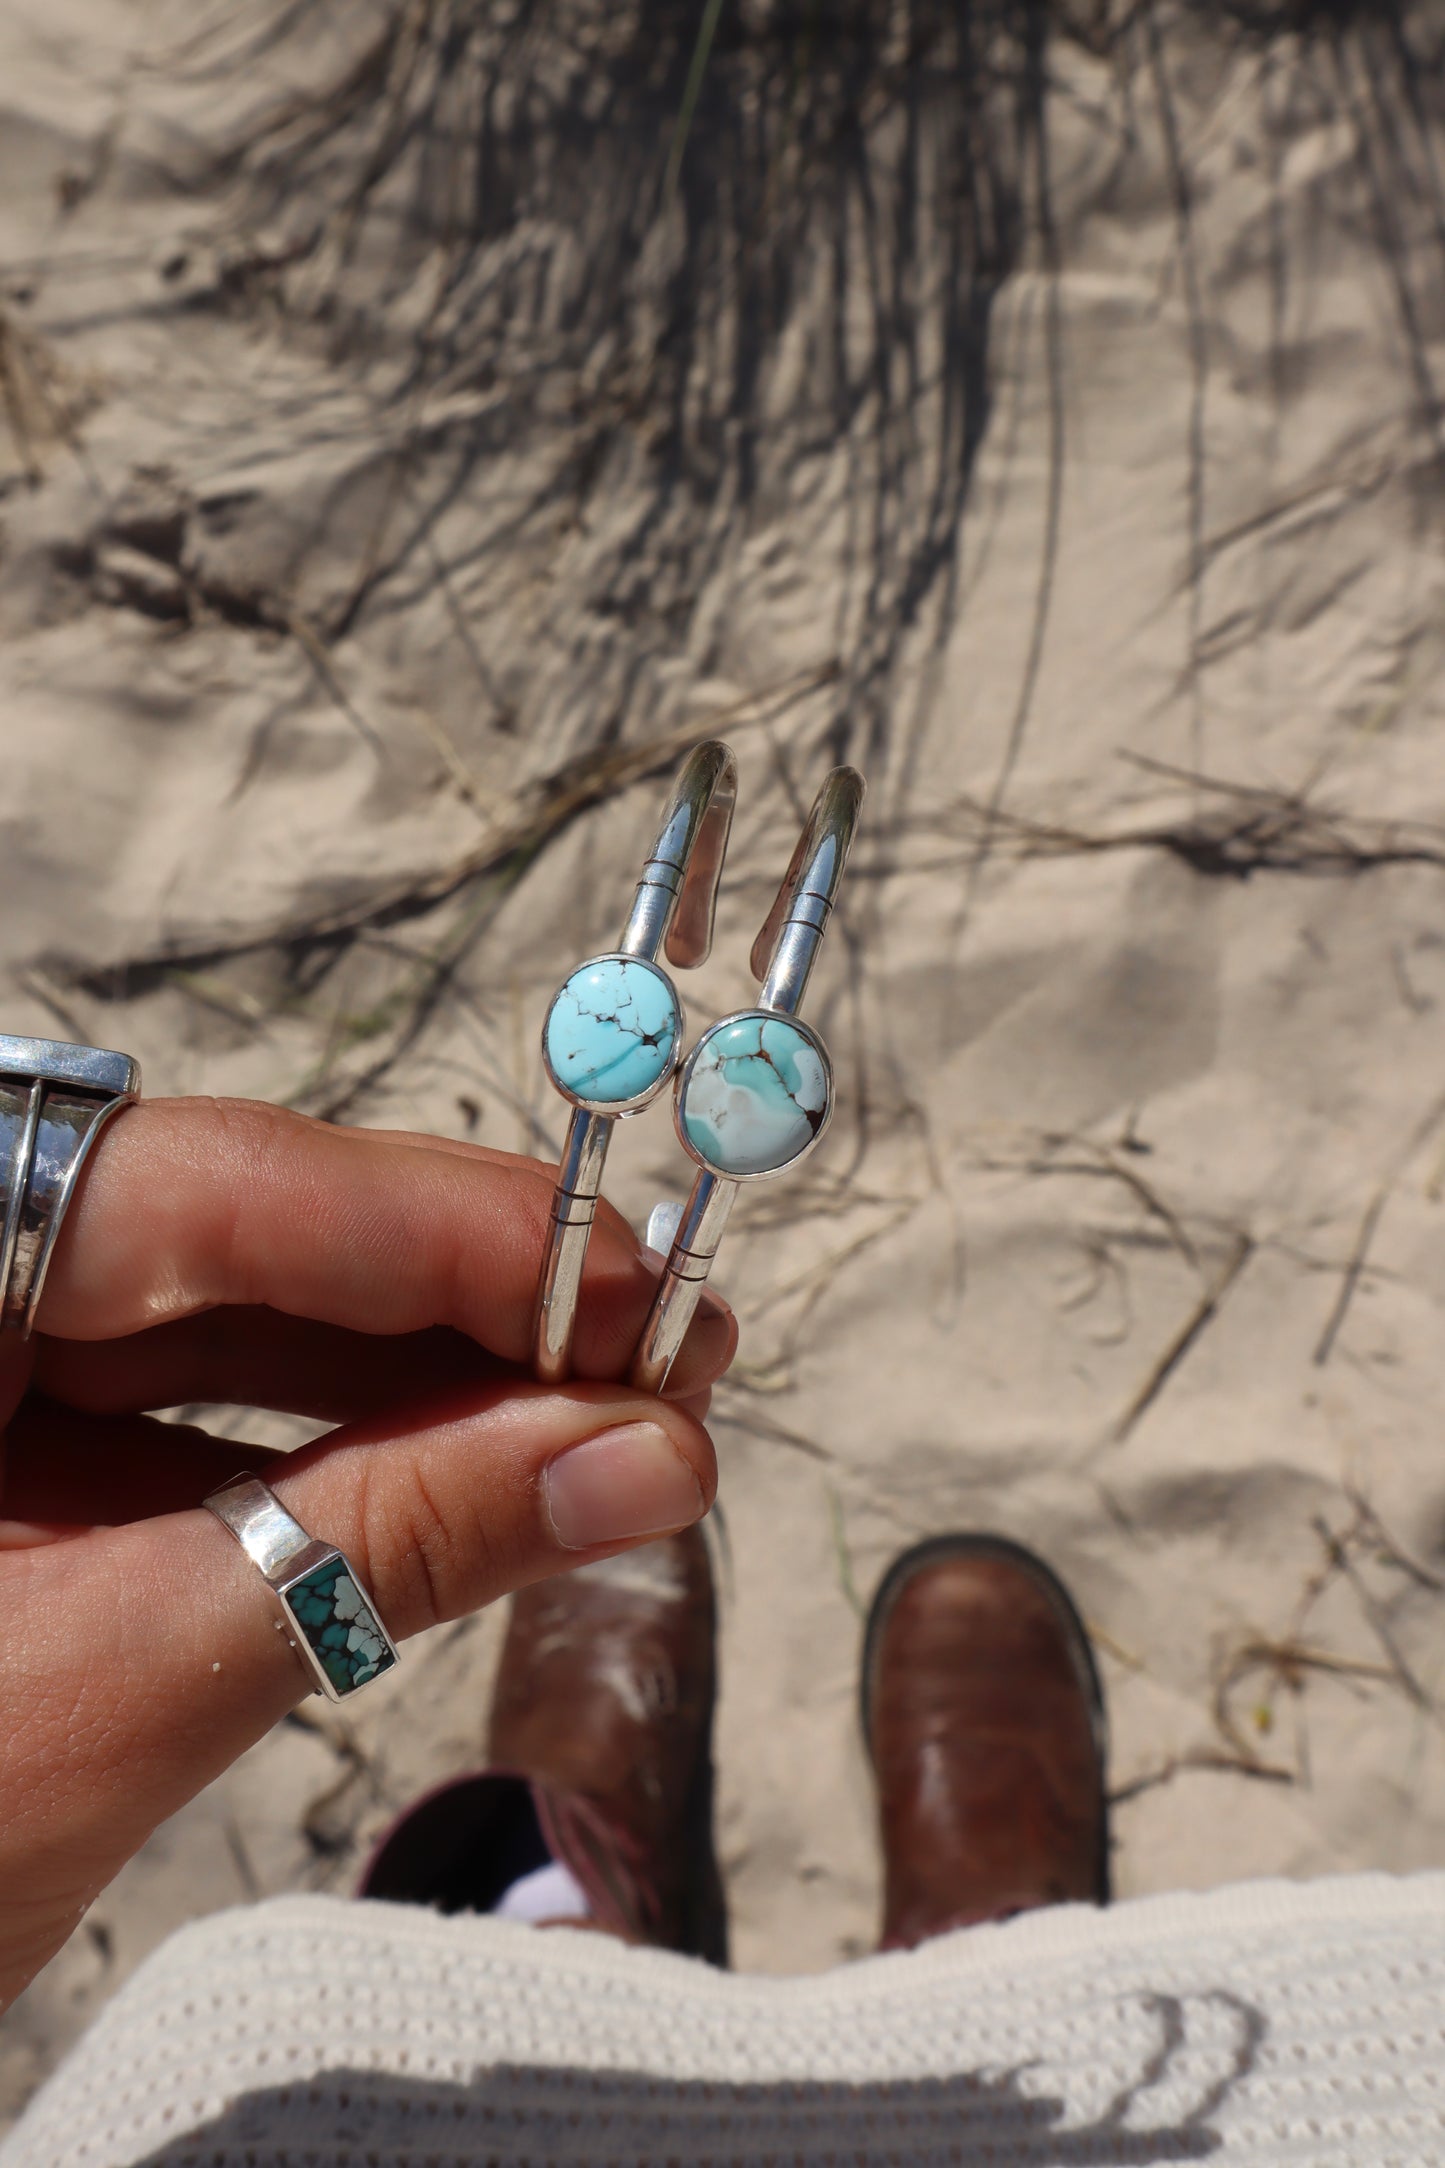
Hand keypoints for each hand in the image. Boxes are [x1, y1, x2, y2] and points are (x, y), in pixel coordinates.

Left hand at [0, 1096, 731, 2010]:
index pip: (205, 1190)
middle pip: (225, 1234)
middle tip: (665, 1361)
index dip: (452, 1229)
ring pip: (216, 1317)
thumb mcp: (125, 1684)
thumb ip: (393, 1541)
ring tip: (600, 1427)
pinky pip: (181, 1403)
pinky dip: (331, 1445)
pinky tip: (474, 1470)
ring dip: (417, 1378)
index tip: (647, 1286)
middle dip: (457, 1304)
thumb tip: (647, 1456)